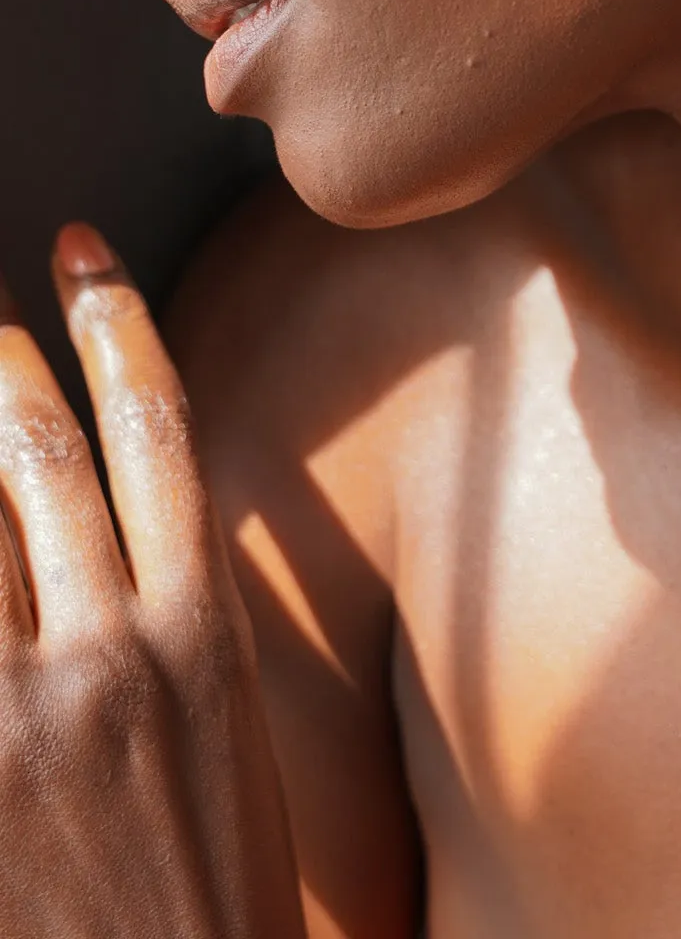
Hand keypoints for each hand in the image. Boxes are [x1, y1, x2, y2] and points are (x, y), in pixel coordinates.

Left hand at [0, 224, 305, 937]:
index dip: (115, 324)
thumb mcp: (222, 748)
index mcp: (201, 639)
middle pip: (32, 454)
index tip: (81, 246)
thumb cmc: (208, 904)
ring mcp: (20, 719)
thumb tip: (95, 534)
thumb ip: (164, 631)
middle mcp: (112, 656)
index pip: (158, 434)